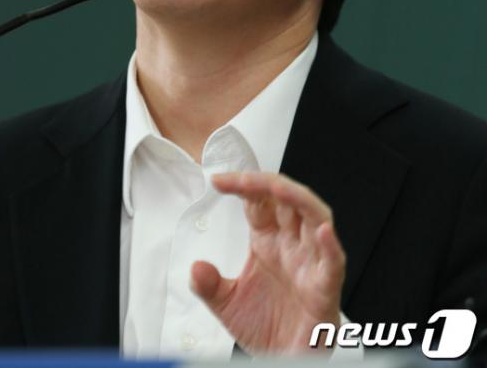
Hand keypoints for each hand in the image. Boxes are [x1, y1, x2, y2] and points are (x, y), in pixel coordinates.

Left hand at [190, 171, 345, 354]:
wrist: (286, 362)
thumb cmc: (267, 327)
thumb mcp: (227, 304)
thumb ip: (209, 285)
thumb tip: (196, 267)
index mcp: (269, 240)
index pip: (258, 201)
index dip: (241, 186)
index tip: (218, 180)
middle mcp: (292, 244)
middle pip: (286, 199)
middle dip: (267, 183)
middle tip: (243, 179)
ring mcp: (311, 261)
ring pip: (315, 217)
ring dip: (298, 199)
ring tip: (278, 187)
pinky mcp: (325, 287)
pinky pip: (333, 262)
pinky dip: (330, 246)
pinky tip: (322, 231)